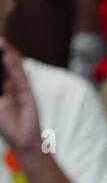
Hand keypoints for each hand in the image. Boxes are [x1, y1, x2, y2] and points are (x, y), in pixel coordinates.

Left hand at [0, 38, 41, 155]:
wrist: (24, 141)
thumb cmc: (7, 126)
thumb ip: (1, 86)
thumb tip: (3, 78)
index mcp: (1, 89)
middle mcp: (9, 86)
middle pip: (3, 66)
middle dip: (0, 54)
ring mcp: (19, 88)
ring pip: (12, 67)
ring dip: (6, 54)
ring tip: (1, 41)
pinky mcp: (28, 92)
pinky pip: (20, 76)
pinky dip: (14, 65)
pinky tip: (7, 54)